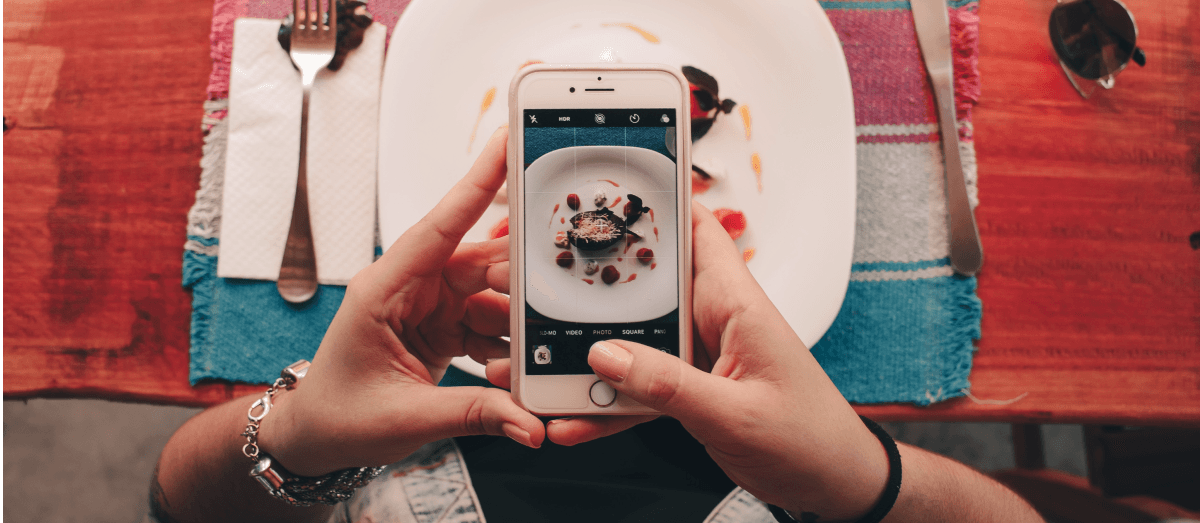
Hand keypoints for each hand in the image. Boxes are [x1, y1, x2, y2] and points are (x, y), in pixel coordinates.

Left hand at [259, 128, 543, 477]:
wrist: (317, 438)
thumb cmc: (338, 416)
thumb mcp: (406, 418)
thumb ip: (474, 415)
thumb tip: (529, 422)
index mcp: (384, 289)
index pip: (438, 228)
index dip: (476, 184)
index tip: (507, 144)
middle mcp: (410, 288)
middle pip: (480, 263)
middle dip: (522, 277)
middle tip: (561, 290)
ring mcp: (429, 305)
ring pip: (493, 294)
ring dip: (518, 323)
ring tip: (536, 353)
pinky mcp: (443, 326)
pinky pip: (490, 322)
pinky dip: (509, 346)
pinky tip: (519, 367)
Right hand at [495, 203, 888, 519]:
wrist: (833, 484)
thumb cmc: (811, 440)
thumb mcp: (736, 415)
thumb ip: (670, 387)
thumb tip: (607, 356)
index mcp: (737, 305)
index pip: (697, 231)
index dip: (658, 202)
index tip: (605, 188)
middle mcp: (715, 321)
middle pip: (646, 285)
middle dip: (594, 285)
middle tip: (538, 284)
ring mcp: (699, 356)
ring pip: (632, 340)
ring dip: (589, 355)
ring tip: (541, 366)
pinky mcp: (690, 389)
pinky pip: (638, 386)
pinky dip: (607, 403)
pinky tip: (575, 418)